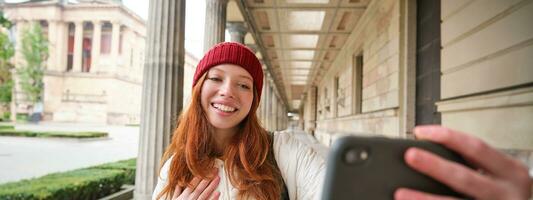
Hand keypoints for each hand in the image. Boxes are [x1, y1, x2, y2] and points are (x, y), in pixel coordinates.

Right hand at [172, 169, 220, 199]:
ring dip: (211, 186)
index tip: (205, 169)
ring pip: (205, 194)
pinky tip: (218, 193)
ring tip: (218, 178)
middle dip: (208, 178)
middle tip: (215, 170)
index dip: (199, 176)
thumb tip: (179, 183)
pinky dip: (212, 199)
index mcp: (184, 195)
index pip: (192, 183)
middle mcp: (190, 198)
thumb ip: (177, 192)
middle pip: (200, 187)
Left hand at [395, 125, 531, 199]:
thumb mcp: (497, 173)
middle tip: (409, 156)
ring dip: (425, 199)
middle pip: (464, 177)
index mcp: (510, 171)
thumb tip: (425, 149)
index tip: (420, 131)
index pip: (475, 147)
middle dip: (434, 166)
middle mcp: (506, 193)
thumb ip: (472, 162)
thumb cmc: (502, 190)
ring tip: (400, 193)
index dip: (447, 137)